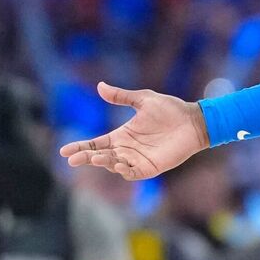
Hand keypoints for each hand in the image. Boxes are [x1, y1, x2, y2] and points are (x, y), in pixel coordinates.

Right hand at [60, 82, 209, 180]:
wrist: (194, 120)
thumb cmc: (170, 109)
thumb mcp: (143, 100)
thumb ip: (121, 96)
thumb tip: (99, 86)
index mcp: (122, 135)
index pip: (95, 144)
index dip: (80, 147)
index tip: (64, 151)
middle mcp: (126, 149)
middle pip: (100, 156)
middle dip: (86, 158)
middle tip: (73, 159)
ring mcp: (137, 160)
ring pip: (114, 165)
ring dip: (105, 162)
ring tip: (96, 157)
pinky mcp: (151, 167)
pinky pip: (133, 173)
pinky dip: (125, 171)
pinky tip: (119, 165)